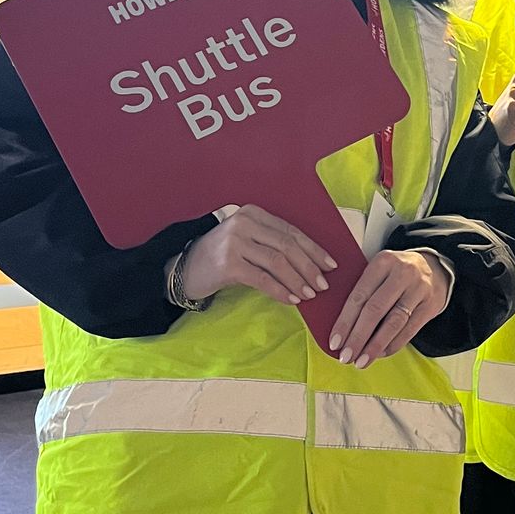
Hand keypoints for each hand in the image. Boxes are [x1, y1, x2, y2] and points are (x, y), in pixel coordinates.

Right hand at [179, 205, 337, 306]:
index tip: (330, 264)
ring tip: (309, 294)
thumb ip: (272, 244)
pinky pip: (262, 279)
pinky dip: (280, 290)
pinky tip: (291, 299)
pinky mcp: (228, 264)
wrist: (184, 269)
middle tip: (323, 284)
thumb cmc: (222, 257)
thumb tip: (311, 263)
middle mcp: (245, 223)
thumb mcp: (247, 241)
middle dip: (309, 267)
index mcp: (253, 213)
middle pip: (287, 245)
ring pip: (278, 262)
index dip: (313, 248)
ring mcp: (235, 242)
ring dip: (297, 280)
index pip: (290, 231)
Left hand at [330, 249, 451, 367]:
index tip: (334, 342)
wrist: (434, 268)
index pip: (359, 295)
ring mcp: (419, 289)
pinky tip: (380, 354)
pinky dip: (393, 345)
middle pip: (375, 310)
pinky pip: (409, 330)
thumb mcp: (379, 271)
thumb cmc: (396, 274)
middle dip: (358, 337)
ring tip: (361, 361)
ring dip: (375, 346)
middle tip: (346, 357)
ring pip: (393, 323)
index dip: (345, 322)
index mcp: (383, 262)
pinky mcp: (430, 305)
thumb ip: (363, 292)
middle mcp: (402, 273)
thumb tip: (341, 329)